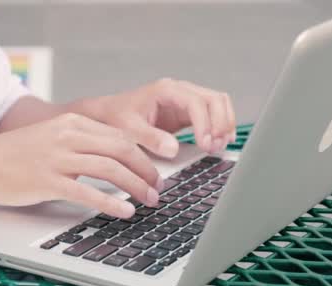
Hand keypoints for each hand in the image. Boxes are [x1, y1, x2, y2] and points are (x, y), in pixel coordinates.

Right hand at [0, 113, 162, 217]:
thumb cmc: (15, 156)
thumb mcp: (52, 138)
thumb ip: (82, 144)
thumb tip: (116, 161)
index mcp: (73, 122)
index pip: (121, 135)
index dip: (144, 155)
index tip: (154, 172)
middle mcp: (67, 135)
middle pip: (122, 149)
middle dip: (146, 170)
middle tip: (158, 188)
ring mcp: (56, 157)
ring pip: (110, 169)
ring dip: (135, 186)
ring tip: (149, 201)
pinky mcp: (46, 180)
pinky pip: (87, 192)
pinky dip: (111, 202)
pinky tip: (124, 211)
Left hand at [75, 78, 236, 157]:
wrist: (107, 116)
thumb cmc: (116, 117)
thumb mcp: (129, 129)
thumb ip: (150, 138)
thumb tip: (172, 149)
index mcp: (166, 90)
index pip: (197, 102)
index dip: (205, 124)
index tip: (205, 144)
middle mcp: (179, 92)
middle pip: (215, 99)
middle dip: (220, 123)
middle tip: (215, 146)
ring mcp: (185, 101)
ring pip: (218, 104)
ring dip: (224, 124)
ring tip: (219, 146)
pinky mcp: (187, 113)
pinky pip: (213, 114)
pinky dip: (220, 126)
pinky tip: (218, 142)